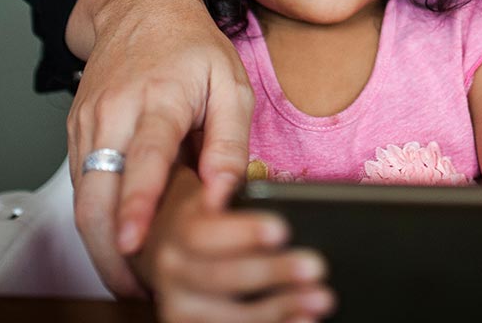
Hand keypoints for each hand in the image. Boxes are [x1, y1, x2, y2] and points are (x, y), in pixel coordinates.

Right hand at [67, 0, 253, 295]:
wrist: (141, 9)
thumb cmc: (192, 48)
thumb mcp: (231, 85)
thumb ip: (229, 142)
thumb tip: (225, 195)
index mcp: (159, 98)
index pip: (144, 158)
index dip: (139, 204)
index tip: (136, 242)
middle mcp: (113, 114)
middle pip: (95, 192)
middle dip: (108, 249)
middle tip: (135, 289)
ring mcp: (87, 125)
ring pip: (81, 198)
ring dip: (100, 244)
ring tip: (131, 281)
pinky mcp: (74, 136)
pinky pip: (80, 188)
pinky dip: (95, 222)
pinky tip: (119, 245)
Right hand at [141, 178, 333, 322]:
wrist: (162, 244)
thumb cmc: (203, 208)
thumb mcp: (209, 181)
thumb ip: (221, 173)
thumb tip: (226, 184)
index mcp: (174, 225)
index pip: (201, 232)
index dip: (241, 232)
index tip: (281, 230)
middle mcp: (168, 266)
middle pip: (216, 276)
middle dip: (270, 272)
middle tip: (316, 266)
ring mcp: (176, 301)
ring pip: (222, 316)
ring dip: (275, 310)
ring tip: (320, 298)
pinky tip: (303, 321)